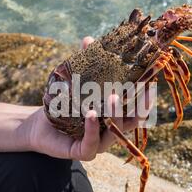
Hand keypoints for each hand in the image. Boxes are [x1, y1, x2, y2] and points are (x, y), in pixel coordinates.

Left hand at [23, 36, 152, 160]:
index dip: (145, 98)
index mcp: (114, 117)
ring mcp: (98, 143)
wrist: (40, 126)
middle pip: (131, 122)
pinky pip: (92, 143)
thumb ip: (84, 64)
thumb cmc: (63, 105)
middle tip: (143, 88)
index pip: (135, 109)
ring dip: (116, 114)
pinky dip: (93, 128)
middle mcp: (110, 132)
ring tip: (114, 96)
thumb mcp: (75, 83)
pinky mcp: (83, 152)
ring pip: (114, 133)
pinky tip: (92, 114)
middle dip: (139, 106)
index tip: (152, 82)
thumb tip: (89, 40)